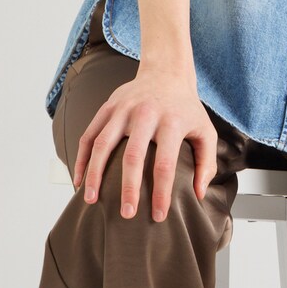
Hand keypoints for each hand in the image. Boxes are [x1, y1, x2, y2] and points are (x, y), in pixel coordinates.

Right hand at [71, 60, 218, 221]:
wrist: (166, 72)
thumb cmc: (186, 108)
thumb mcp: (206, 131)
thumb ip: (207, 163)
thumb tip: (198, 195)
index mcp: (172, 122)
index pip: (165, 164)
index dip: (161, 193)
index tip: (158, 216)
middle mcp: (146, 114)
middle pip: (132, 156)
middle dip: (128, 188)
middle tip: (126, 214)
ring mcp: (123, 109)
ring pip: (102, 144)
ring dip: (94, 174)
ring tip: (91, 200)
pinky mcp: (107, 107)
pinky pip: (89, 135)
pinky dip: (82, 158)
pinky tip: (80, 179)